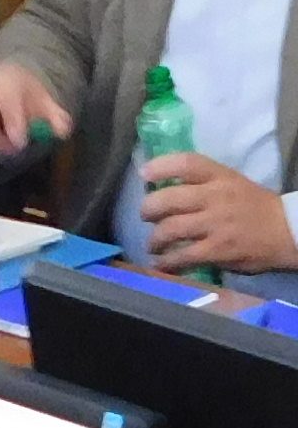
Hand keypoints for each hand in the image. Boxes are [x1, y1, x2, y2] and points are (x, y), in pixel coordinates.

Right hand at [0, 62, 71, 158]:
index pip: (7, 100)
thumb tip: (61, 129)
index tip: (21, 142)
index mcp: (5, 78)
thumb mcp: (44, 102)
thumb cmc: (23, 94)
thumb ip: (56, 117)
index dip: (13, 122)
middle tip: (12, 149)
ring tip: (2, 145)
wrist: (1, 78)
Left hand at [141, 151, 297, 274]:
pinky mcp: (218, 250)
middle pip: (169, 198)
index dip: (160, 166)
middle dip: (149, 209)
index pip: (186, 163)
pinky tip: (163, 264)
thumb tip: (166, 188)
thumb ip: (204, 182)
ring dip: (155, 239)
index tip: (144, 173)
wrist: (286, 230)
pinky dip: (167, 262)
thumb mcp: (232, 182)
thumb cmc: (255, 206)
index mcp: (220, 176)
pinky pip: (183, 256)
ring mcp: (215, 224)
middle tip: (146, 216)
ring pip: (171, 229)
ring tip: (154, 245)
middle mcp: (215, 197)